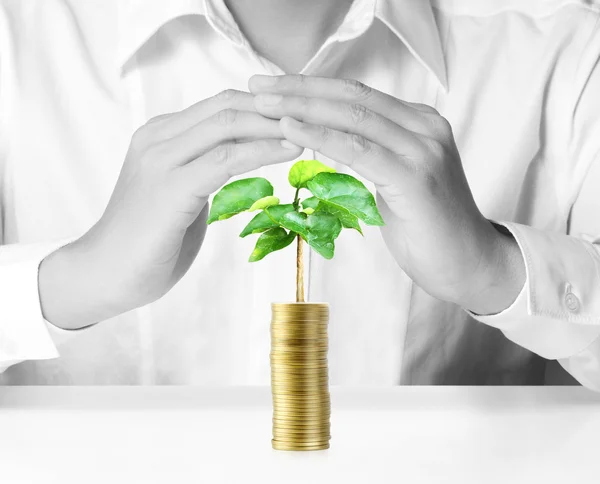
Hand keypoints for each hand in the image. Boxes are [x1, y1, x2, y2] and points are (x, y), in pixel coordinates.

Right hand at [39, 89, 302, 327]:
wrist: (106, 273)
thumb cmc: (149, 240)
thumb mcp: (181, 193)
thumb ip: (203, 170)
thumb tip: (238, 161)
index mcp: (160, 135)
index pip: (219, 105)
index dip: (262, 106)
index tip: (299, 115)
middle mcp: (158, 137)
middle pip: (227, 105)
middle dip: (274, 108)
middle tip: (312, 118)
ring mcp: (160, 160)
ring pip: (227, 125)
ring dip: (274, 125)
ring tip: (310, 132)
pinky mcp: (169, 187)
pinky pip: (225, 159)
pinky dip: (262, 151)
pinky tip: (290, 151)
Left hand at [248, 74, 524, 312]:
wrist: (469, 263)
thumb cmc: (427, 226)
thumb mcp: (396, 179)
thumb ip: (373, 153)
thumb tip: (330, 142)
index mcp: (419, 123)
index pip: (357, 95)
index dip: (312, 86)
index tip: (273, 85)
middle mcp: (425, 127)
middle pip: (352, 98)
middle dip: (300, 89)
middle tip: (258, 86)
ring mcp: (424, 149)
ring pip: (354, 118)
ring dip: (303, 108)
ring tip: (264, 104)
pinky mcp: (417, 177)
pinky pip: (361, 151)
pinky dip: (322, 138)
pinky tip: (291, 130)